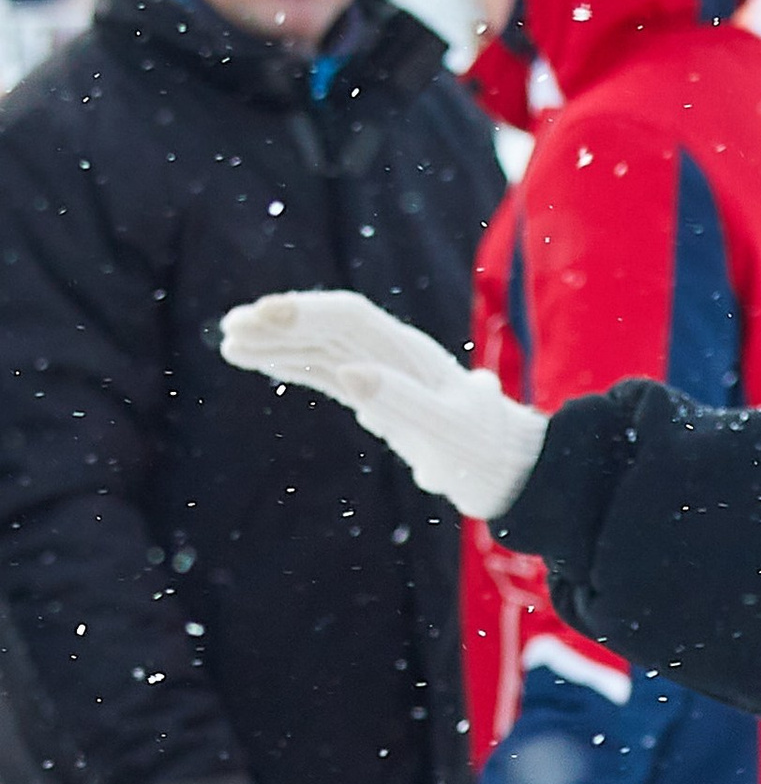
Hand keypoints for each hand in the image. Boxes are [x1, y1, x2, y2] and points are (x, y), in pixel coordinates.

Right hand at [220, 290, 549, 520]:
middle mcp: (393, 354)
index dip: (305, 313)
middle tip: (229, 332)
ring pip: (321, 347)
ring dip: (277, 343)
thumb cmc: (484, 452)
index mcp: (410, 354)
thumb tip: (347, 376)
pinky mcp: (375, 393)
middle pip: (327, 326)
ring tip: (229, 344)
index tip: (262, 316)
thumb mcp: (448, 433)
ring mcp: (382, 372)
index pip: (349, 319)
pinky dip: (293, 364)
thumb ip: (402, 403)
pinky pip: (327, 371)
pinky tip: (262, 361)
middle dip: (279, 325)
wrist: (509, 470)